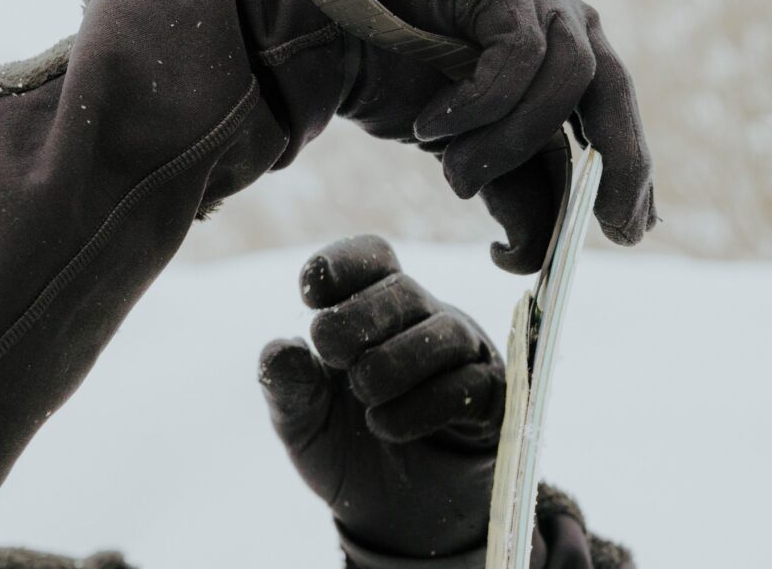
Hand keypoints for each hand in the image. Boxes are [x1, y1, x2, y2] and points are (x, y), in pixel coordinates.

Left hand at [259, 235, 503, 559]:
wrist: (393, 516)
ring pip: (443, 334)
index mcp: (373, 306)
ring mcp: (462, 357)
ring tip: (364, 399)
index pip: (371, 256)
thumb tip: (280, 350)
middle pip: (402, 290)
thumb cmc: (346, 446)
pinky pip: (470, 386)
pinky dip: (421, 408)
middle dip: (356, 321)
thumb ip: (287, 385)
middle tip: (332, 357)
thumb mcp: (302, 421)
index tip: (309, 296)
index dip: (341, 263)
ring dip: (391, 366)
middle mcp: (422, 319)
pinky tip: (386, 428)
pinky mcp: (491, 402)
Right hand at [333, 0, 655, 268]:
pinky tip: (433, 126)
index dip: (627, 161)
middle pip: (610, 81)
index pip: (607, 98)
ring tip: (453, 173)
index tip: (630, 226)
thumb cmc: (382, 78)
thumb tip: (536, 253)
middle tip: (606, 225)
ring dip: (509, 140)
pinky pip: (519, 52)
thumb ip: (505, 183)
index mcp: (547, 31)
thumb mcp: (458, 144)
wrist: (312, 28)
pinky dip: (480, 104)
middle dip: (619, 158)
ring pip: (566, 73)